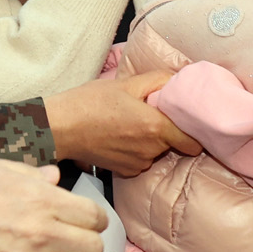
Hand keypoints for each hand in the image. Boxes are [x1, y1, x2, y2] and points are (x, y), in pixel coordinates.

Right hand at [44, 72, 202, 176]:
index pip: (194, 141)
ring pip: (156, 152)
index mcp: (156, 127)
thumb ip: (158, 80)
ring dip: (150, 140)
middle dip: (168, 131)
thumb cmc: (89, 103)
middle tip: (149, 114)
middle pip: (174, 144)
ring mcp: (137, 163)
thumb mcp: (125, 83)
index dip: (194, 131)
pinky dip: (136, 151)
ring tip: (128, 124)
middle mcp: (151, 150)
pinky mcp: (125, 172)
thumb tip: (179, 79)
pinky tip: (119, 137)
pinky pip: (141, 160)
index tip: (187, 121)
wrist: (59, 128)